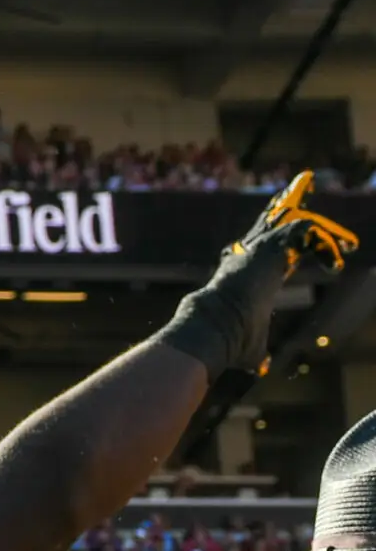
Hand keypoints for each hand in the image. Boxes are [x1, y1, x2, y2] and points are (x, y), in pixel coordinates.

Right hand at [157, 172, 357, 381]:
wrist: (212, 329)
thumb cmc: (228, 342)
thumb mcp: (251, 351)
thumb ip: (259, 356)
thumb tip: (260, 370)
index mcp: (242, 275)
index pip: (261, 248)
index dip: (279, 239)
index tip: (293, 233)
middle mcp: (246, 257)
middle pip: (267, 222)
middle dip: (282, 204)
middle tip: (298, 185)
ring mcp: (256, 251)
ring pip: (282, 217)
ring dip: (299, 201)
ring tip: (308, 179)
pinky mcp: (272, 250)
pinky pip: (305, 231)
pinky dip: (324, 240)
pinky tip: (338, 254)